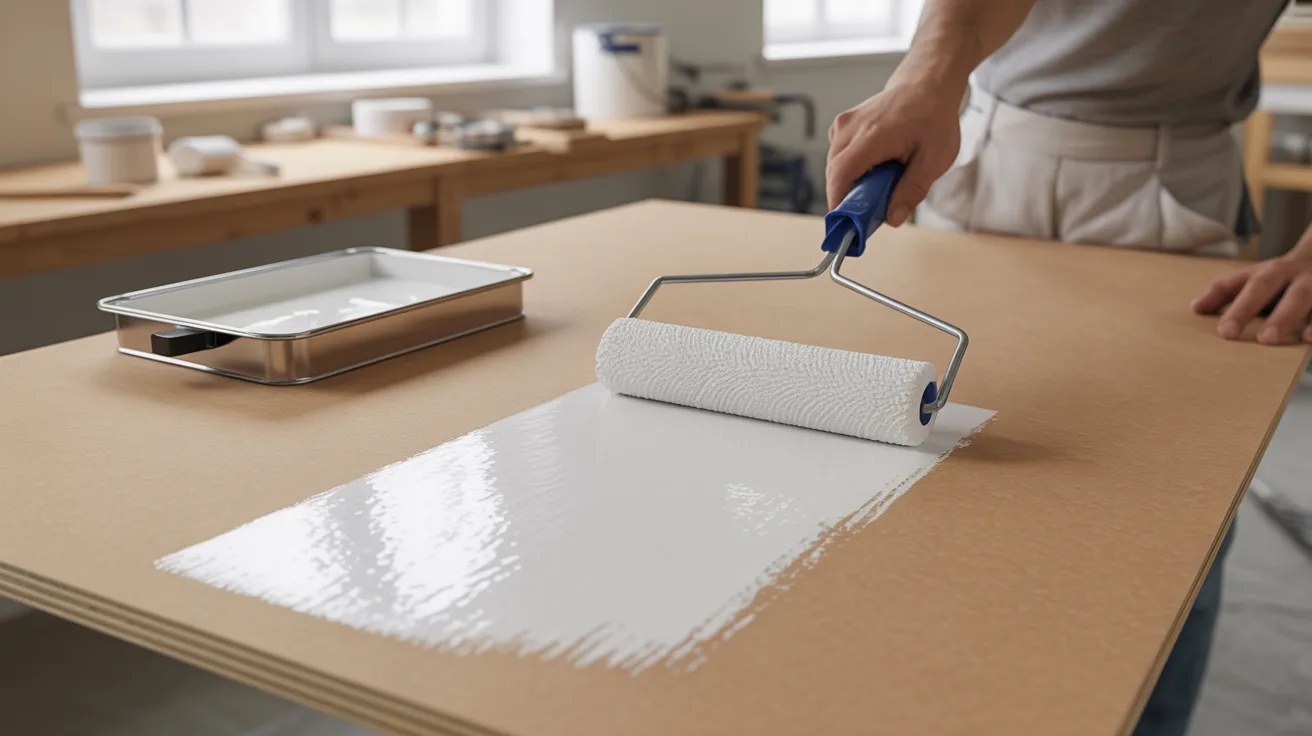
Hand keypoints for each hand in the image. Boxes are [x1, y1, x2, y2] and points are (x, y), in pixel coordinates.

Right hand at [826, 80, 963, 224]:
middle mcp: (851, 127)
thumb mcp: (934, 158)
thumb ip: (912, 190)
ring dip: (852, 182)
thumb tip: (893, 219)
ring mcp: (843, 124)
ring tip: (880, 185)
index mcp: (873, 135)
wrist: (926, 83)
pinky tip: (875, 169)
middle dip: (849, 197)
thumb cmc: (933, 116)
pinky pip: (839, 156)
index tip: (846, 225)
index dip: (838, 203)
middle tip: (872, 212)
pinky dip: (852, 169)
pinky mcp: (842, 126)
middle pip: (835, 174)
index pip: (840, 174)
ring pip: (836, 166)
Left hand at [1192, 246, 1311, 345]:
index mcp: (1274, 272)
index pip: (1253, 288)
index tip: (1226, 332)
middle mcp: (1301, 276)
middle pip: (1292, 293)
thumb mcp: (1255, 275)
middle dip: (1280, 315)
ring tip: (1303, 339)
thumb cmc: (1283, 273)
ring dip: (1311, 318)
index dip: (1240, 309)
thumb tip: (1196, 307)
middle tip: (1266, 339)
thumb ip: (1226, 290)